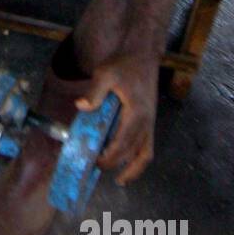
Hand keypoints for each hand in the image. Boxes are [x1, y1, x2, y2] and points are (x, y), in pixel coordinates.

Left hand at [75, 51, 159, 184]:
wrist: (143, 54)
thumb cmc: (124, 64)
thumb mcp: (105, 73)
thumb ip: (95, 92)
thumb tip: (82, 106)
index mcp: (136, 113)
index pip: (122, 143)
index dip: (109, 156)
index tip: (95, 161)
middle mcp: (146, 122)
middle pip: (131, 152)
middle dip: (114, 163)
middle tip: (96, 168)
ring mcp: (150, 122)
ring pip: (145, 154)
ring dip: (133, 169)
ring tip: (120, 180)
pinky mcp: (150, 121)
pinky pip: (148, 147)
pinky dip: (140, 160)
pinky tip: (130, 166)